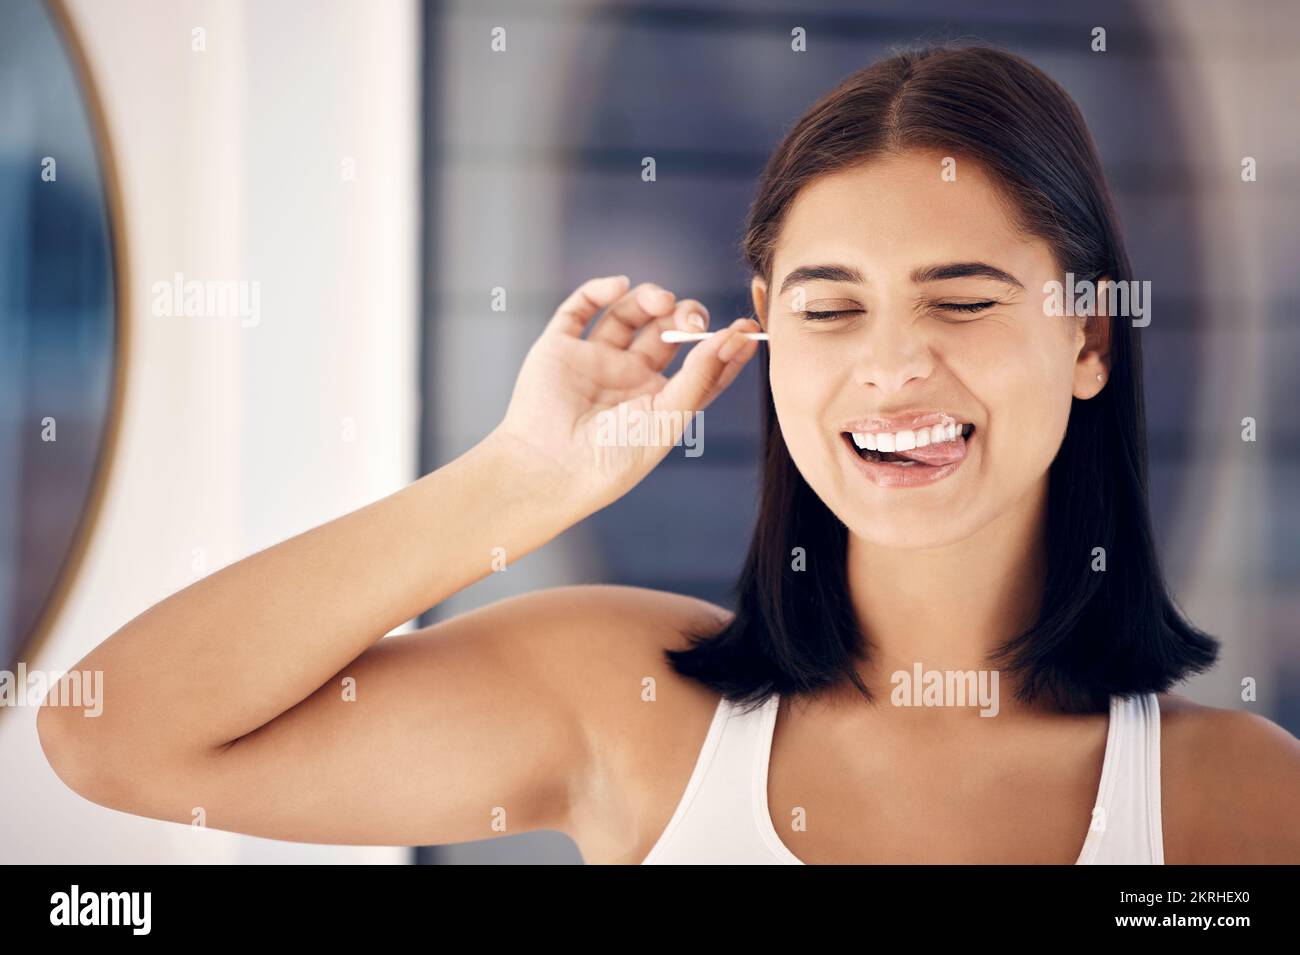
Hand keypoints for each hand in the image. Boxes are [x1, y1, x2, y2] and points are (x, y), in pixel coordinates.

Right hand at [489, 275, 760, 512]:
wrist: (551, 469)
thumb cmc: (612, 459)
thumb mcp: (668, 420)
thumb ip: (700, 377)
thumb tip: (732, 338)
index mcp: (658, 401)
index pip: (699, 366)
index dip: (724, 346)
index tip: (748, 328)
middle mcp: (628, 378)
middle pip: (666, 331)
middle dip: (685, 317)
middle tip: (691, 320)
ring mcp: (594, 360)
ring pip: (628, 314)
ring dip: (649, 298)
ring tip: (660, 300)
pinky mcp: (560, 347)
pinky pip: (580, 308)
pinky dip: (599, 290)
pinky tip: (619, 286)